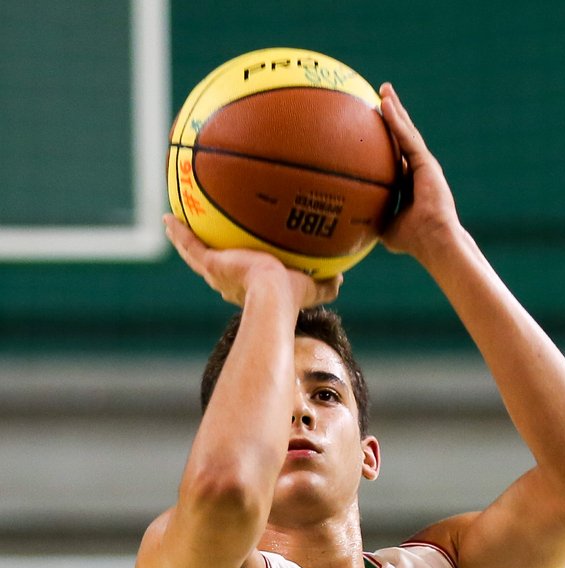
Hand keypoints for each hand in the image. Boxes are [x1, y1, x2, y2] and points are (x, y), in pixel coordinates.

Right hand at [163, 215, 341, 307]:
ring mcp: (216, 273)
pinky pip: (189, 245)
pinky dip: (178, 233)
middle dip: (205, 251)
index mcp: (247, 286)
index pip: (238, 274)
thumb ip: (326, 285)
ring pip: (194, 253)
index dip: (234, 265)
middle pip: (211, 263)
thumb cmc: (294, 297)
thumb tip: (341, 278)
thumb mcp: (313, 289)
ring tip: (172, 223)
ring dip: (183, 239)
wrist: (274, 297)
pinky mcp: (210, 264)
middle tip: (198, 236)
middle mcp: (227, 282)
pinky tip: (169, 218)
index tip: (234, 257)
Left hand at [379, 83, 459, 261]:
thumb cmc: (412, 240)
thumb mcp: (384, 227)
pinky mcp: (426, 163)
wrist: (433, 240)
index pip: (395, 155)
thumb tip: (348, 223)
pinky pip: (407, 137)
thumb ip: (370, 217)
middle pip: (402, 136)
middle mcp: (418, 169)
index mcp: (409, 182)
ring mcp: (423, 164)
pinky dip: (396, 121)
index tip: (370, 125)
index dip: (384, 139)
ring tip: (383, 90)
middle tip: (379, 96)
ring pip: (406, 131)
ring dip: (394, 109)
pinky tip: (385, 104)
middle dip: (391, 115)